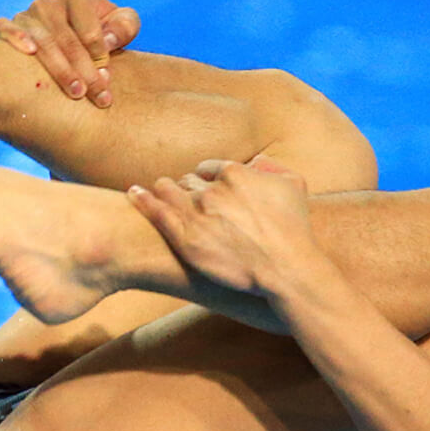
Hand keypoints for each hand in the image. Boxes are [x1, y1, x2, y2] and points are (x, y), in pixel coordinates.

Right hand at [0, 0, 139, 107]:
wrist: (74, 41)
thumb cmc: (102, 33)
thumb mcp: (122, 25)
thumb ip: (124, 26)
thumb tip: (108, 39)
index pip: (88, 27)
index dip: (99, 54)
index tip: (107, 77)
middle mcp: (48, 3)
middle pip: (66, 38)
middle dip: (84, 69)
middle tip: (96, 95)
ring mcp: (26, 16)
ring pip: (42, 41)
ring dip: (60, 69)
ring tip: (75, 93)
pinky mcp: (7, 27)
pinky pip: (5, 29)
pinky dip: (15, 38)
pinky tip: (29, 53)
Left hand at [127, 158, 321, 296]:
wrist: (285, 268)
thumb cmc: (294, 229)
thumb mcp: (294, 184)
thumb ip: (272, 167)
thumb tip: (255, 162)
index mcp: (235, 173)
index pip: (210, 168)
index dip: (208, 178)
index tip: (207, 188)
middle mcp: (211, 189)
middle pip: (188, 180)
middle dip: (187, 187)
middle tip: (186, 199)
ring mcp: (195, 213)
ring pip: (168, 190)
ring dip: (164, 190)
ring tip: (157, 194)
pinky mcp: (184, 238)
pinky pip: (156, 212)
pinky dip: (143, 199)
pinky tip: (135, 194)